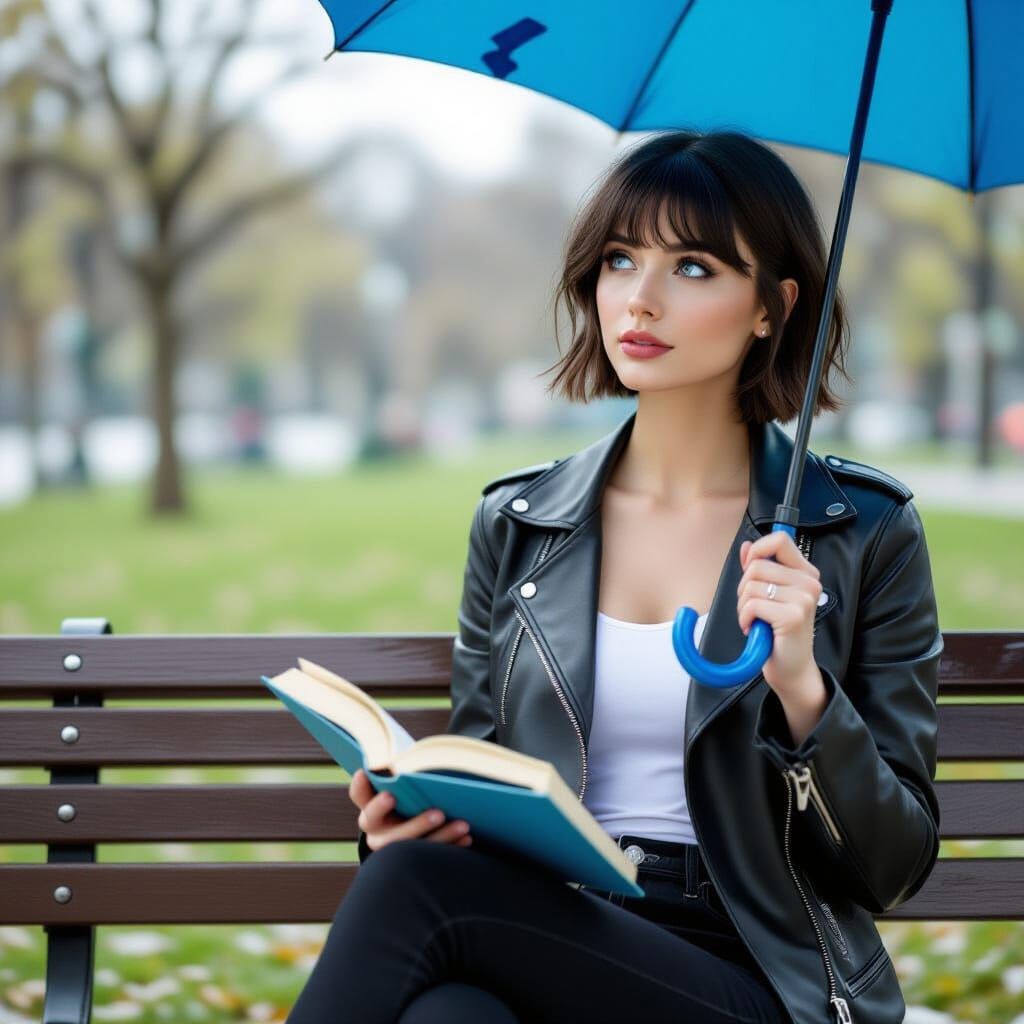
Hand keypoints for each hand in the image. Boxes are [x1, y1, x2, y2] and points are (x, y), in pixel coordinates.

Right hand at [349, 768, 472, 851]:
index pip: (359, 794)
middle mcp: (376, 831)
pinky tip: (466, 838)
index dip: (362, 786)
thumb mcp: (401, 788)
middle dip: (416, 824)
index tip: (374, 777)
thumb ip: (402, 778)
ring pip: (413, 848)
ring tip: (463, 825)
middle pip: (390, 833)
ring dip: (440, 836)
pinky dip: (451, 846)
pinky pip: (430, 859)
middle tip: (438, 813)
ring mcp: (391, 849)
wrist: (408, 829)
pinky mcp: (410, 861)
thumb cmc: (407, 796)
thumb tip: (422, 760)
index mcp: (370, 808)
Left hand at [736, 531, 821, 696]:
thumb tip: (747, 547)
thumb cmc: (779, 632)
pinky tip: (755, 629)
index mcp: (805, 573)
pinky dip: (744, 618)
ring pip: (751, 585)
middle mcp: (809, 583)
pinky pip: (752, 605)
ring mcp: (804, 599)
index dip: (758, 550)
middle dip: (744, 588)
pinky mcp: (793, 616)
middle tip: (754, 609)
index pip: (780, 539)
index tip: (750, 569)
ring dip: (743, 606)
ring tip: (756, 621)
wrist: (791, 668)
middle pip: (757, 565)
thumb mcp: (769, 596)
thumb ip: (759, 569)